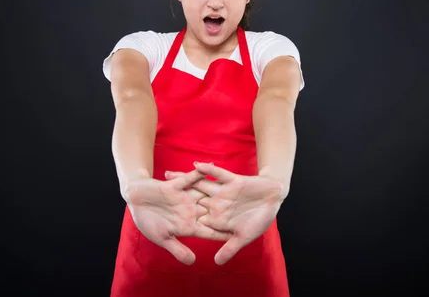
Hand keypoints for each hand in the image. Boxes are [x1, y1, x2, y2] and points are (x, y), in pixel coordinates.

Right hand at [126, 169, 230, 264]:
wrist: (134, 200)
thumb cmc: (146, 221)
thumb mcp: (161, 237)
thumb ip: (177, 248)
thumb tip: (192, 262)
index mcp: (187, 225)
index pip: (209, 230)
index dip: (222, 233)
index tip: (238, 235)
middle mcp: (189, 211)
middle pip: (212, 212)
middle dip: (228, 211)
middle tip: (246, 210)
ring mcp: (184, 197)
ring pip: (205, 194)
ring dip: (218, 191)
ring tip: (237, 186)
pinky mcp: (177, 185)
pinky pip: (191, 178)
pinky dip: (201, 172)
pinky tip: (214, 165)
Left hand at [165, 162, 284, 264]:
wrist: (274, 199)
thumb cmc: (261, 219)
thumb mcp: (245, 237)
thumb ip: (230, 248)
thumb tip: (216, 263)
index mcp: (218, 218)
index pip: (196, 220)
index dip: (178, 220)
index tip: (160, 220)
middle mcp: (217, 204)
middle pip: (191, 200)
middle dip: (174, 196)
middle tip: (155, 194)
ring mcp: (223, 192)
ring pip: (199, 184)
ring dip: (185, 178)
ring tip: (166, 174)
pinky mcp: (232, 180)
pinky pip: (217, 174)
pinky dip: (207, 169)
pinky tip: (195, 165)